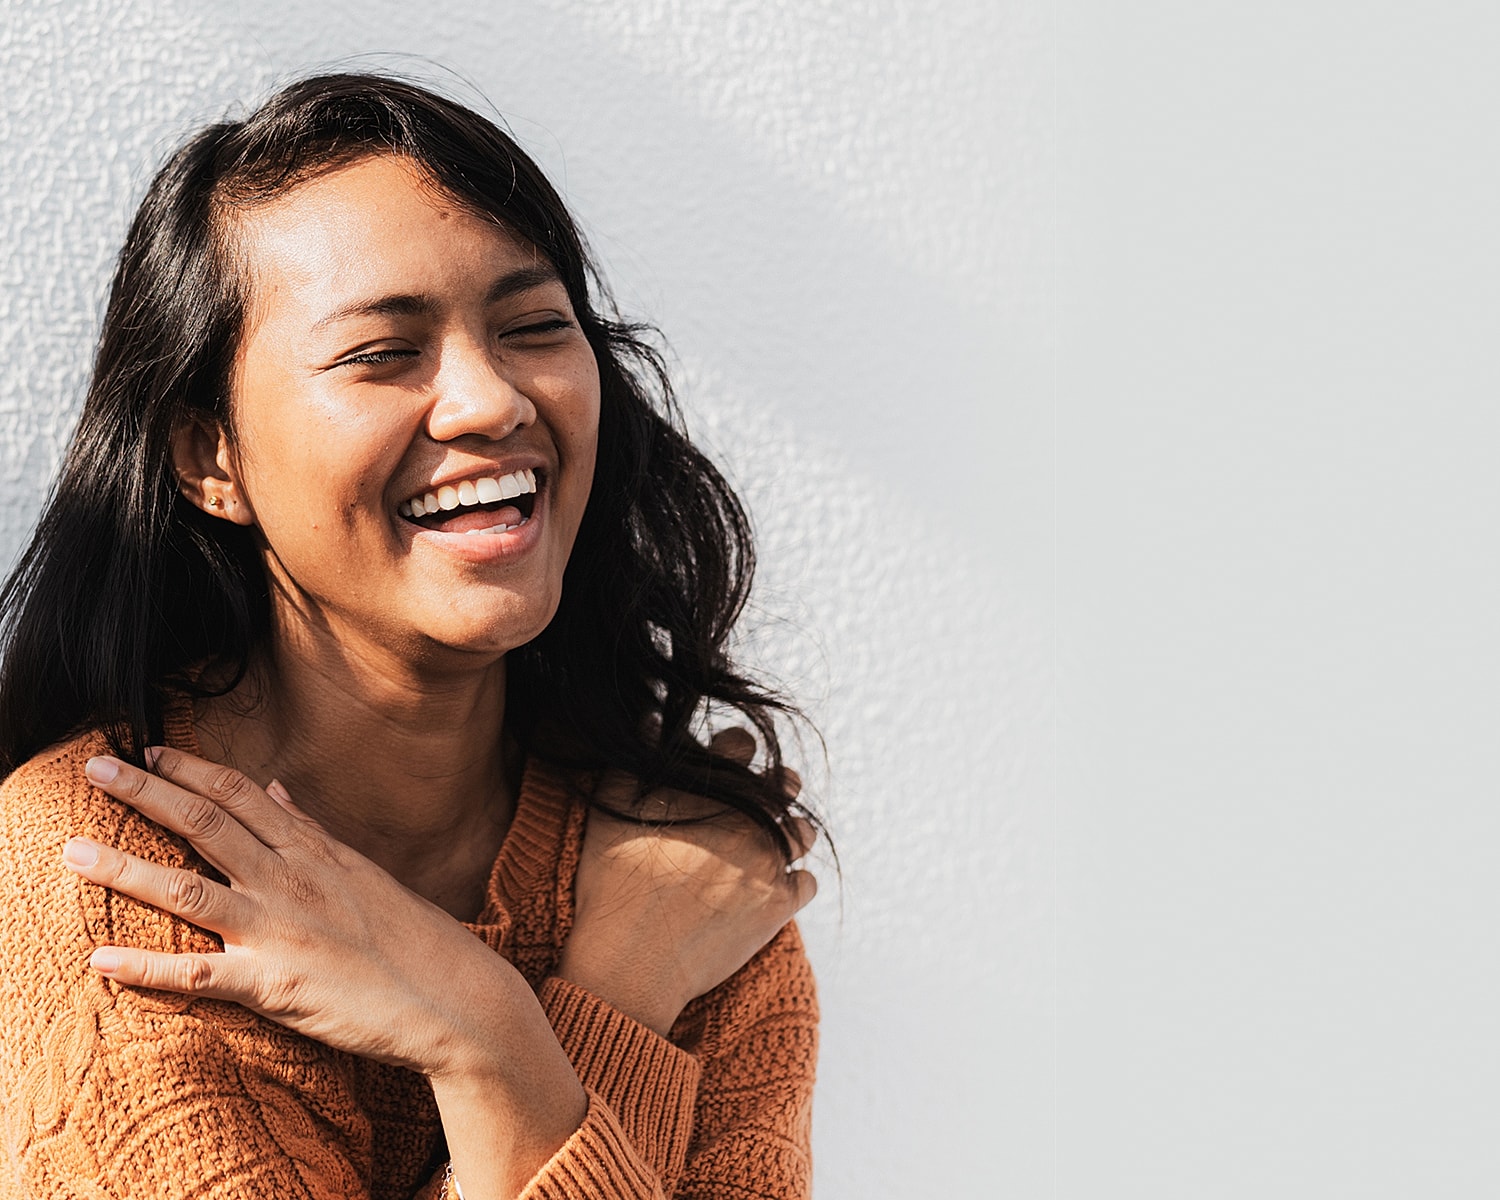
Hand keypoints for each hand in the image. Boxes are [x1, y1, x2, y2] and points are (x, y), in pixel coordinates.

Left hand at [65, 748, 546, 1079]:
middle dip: (145, 792)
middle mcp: (294, 880)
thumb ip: (314, 833)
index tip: (149, 749)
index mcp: (317, 851)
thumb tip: (280, 792)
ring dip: (125, 867)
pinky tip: (100, 960)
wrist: (457, 996)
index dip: (191, 769)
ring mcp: (283, 930)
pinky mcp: (277, 985)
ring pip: (189, 890)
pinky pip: (200, 976)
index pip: (242, 795)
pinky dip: (147, 968)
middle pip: (206, 825)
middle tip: (96, 766)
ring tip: (72, 849)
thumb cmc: (416, 937)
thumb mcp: (366, 872)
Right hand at [556, 729, 817, 1037]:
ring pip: (802, 832)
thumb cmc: (613, 880)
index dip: (733, 749)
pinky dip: (792, 883)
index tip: (726, 761)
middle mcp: (751, 818)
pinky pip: (805, 882)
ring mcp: (769, 862)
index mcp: (715, 787)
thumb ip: (637, 757)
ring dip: (790, 832)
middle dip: (775, 787)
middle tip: (757, 801)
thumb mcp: (612, 806)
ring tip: (767, 843)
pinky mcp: (779, 906)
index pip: (742, 744)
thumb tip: (654, 719)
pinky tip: (770, 886)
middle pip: (785, 785)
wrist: (631, 958)